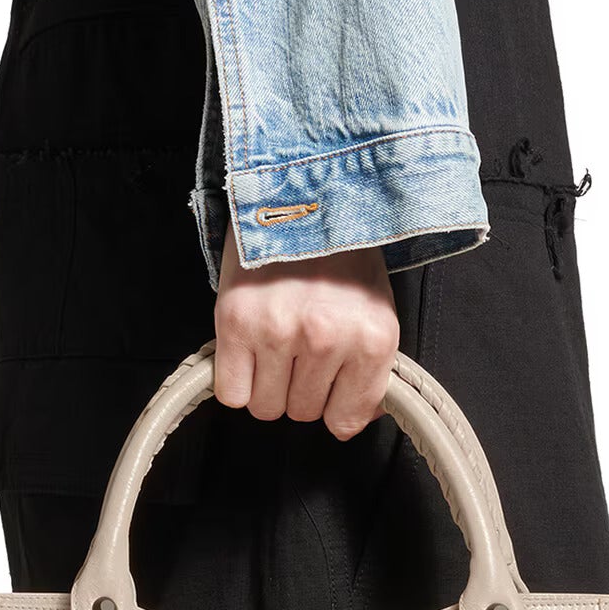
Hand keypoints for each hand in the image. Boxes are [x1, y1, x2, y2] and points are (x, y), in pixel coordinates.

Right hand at [213, 223, 398, 439]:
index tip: (329, 389)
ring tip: (275, 345)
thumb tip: (355, 418)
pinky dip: (237, 381)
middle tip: (299, 350)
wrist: (299, 190)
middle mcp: (325, 338)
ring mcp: (277, 331)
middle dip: (300, 390)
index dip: (335, 408)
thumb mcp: (376, 308)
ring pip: (265, 408)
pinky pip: (232, 393)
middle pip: (302, 413)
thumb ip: (371, 368)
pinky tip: (248, 352)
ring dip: (267, 386)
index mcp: (371, 337)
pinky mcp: (236, 321)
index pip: (346, 419)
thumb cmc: (340, 250)